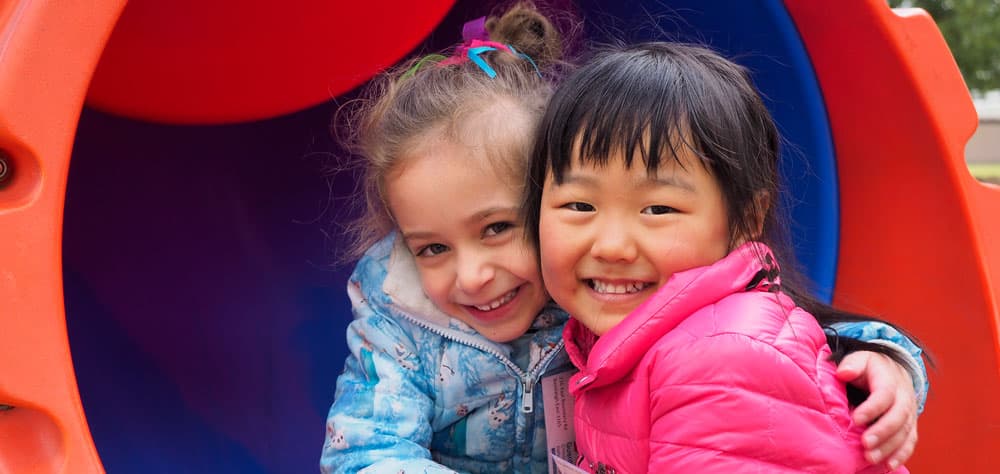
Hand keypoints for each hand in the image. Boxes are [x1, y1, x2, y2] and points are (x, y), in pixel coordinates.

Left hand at [836, 351, 917, 469]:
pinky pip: (910, 441)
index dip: (872, 408)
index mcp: (890, 380)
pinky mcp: (910, 425)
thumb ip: (852, 363)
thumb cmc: (870, 366)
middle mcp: (904, 397)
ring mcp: (909, 413)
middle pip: (898, 417)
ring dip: (889, 447)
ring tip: (871, 458)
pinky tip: (889, 465)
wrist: (893, 369)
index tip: (856, 419)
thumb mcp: (860, 358)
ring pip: (904, 432)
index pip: (884, 395)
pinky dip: (901, 454)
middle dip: (882, 432)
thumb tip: (844, 372)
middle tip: (865, 444)